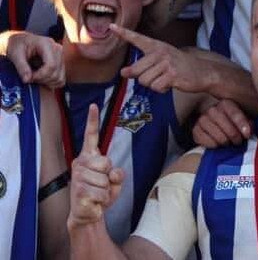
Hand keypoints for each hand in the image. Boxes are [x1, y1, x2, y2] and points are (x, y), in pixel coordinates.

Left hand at [4, 31, 64, 87]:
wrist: (22, 41)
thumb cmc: (17, 45)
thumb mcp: (15, 53)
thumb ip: (21, 66)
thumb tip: (27, 80)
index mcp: (47, 44)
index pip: (51, 65)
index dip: (40, 75)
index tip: (29, 78)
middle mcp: (58, 50)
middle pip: (56, 73)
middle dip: (42, 79)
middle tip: (29, 77)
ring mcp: (61, 58)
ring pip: (59, 79)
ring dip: (46, 82)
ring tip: (35, 77)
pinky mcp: (61, 65)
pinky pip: (61, 80)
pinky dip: (51, 83)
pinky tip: (41, 78)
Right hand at [68, 104, 123, 228]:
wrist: (87, 215)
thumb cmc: (100, 195)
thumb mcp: (114, 183)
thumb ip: (118, 175)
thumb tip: (113, 172)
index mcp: (89, 158)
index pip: (91, 136)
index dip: (92, 121)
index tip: (93, 105)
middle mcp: (80, 164)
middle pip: (107, 162)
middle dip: (109, 178)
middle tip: (100, 186)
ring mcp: (78, 177)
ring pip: (106, 181)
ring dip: (107, 192)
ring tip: (97, 195)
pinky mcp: (78, 192)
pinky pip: (103, 194)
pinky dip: (103, 202)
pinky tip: (93, 203)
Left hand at [111, 24, 208, 93]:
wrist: (202, 72)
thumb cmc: (179, 67)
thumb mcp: (161, 62)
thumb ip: (141, 66)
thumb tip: (123, 73)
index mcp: (156, 46)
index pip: (137, 38)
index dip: (123, 33)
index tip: (112, 27)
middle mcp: (160, 52)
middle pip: (136, 70)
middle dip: (142, 78)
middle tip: (157, 75)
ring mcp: (167, 63)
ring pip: (145, 81)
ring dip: (153, 85)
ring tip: (165, 79)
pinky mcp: (172, 75)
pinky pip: (156, 87)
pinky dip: (162, 90)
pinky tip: (170, 84)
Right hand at [193, 99, 251, 147]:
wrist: (219, 131)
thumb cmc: (235, 126)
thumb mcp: (244, 122)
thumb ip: (248, 124)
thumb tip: (249, 131)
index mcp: (226, 104)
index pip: (234, 113)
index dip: (241, 124)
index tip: (246, 134)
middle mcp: (212, 110)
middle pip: (225, 125)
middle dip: (234, 135)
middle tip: (238, 142)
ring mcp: (202, 119)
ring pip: (216, 134)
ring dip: (224, 141)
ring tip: (228, 143)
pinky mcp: (195, 130)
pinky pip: (204, 140)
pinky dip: (212, 145)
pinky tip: (217, 145)